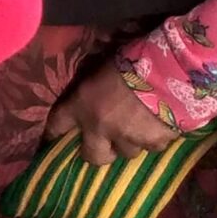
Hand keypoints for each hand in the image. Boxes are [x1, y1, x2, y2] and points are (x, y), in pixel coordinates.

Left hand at [48, 64, 178, 165]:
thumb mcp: (98, 66)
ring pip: (127, 152)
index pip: (57, 125)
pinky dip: (154, 140)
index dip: (53, 134)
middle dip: (99, 153)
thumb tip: (89, 84)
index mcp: (80, 105)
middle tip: (106, 145)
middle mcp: (100, 127)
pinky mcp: (154, 142)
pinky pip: (153, 147)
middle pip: (93, 157)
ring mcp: (128, 138)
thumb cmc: (128, 60)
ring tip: (138, 129)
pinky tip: (159, 127)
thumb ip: (90, 82)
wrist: (165, 69)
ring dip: (130, 143)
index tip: (51, 141)